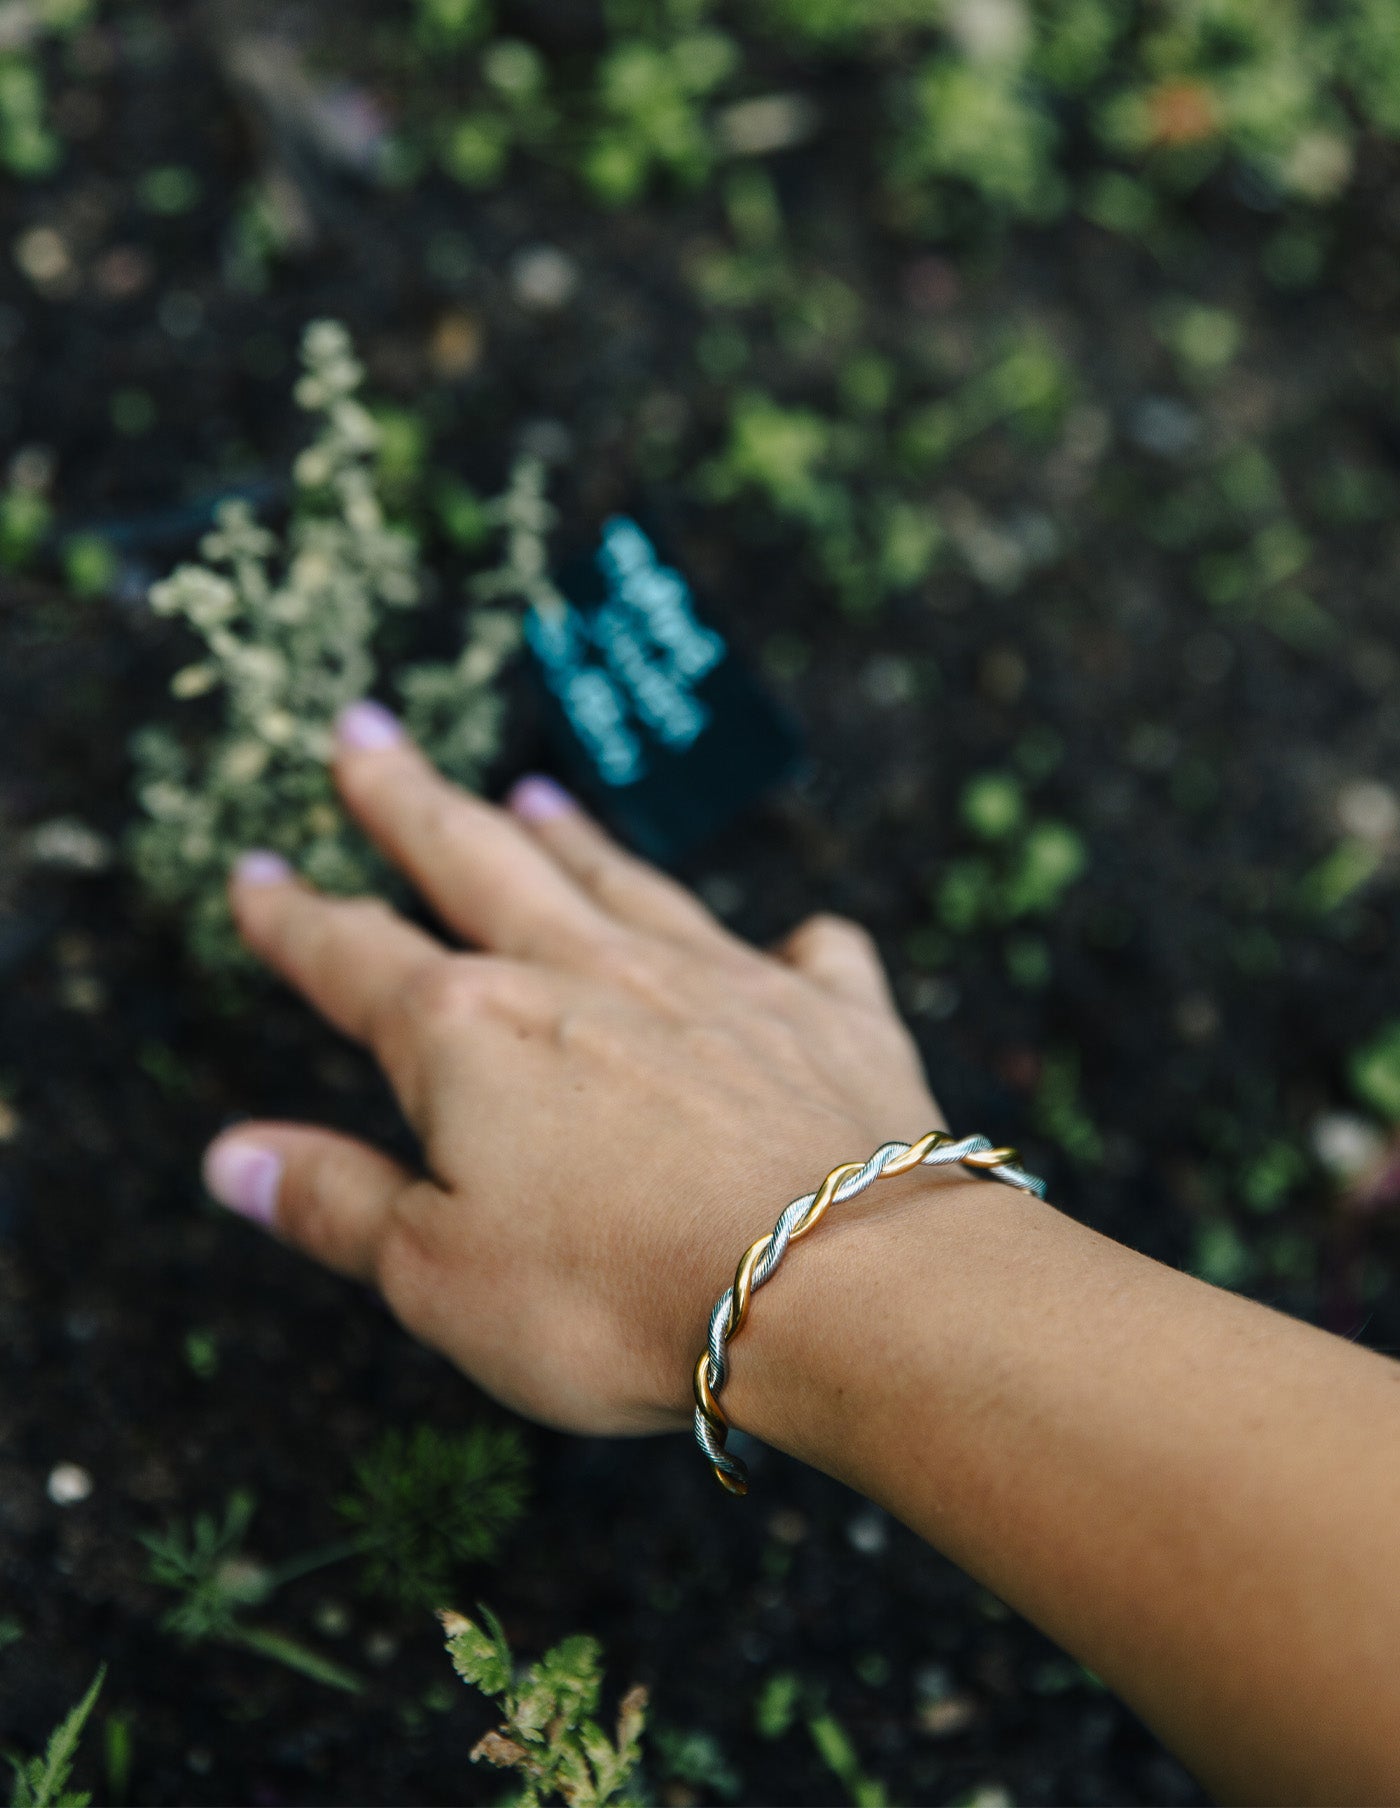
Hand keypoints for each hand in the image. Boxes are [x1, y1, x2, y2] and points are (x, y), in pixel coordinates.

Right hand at [203, 701, 941, 1435]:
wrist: (843, 1283)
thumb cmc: (621, 1297)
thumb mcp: (440, 1275)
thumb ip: (337, 1203)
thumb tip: (231, 1155)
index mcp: (474, 1033)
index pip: (352, 957)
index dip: (293, 920)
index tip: (254, 876)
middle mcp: (588, 974)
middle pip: (477, 861)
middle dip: (409, 800)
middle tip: (365, 733)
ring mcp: (716, 981)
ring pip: (624, 883)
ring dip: (572, 836)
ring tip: (534, 792)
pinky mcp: (827, 1015)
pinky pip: (809, 957)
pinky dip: (792, 947)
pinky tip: (792, 939)